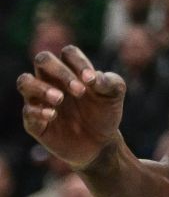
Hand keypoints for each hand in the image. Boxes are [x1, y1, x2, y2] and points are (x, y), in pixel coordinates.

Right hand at [17, 46, 125, 169]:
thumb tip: (94, 77)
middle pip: (43, 59)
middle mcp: (52, 81)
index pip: (68, 53)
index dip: (79, 62)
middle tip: (79, 91)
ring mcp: (40, 100)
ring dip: (41, 88)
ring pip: (25, 81)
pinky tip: (53, 115)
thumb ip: (111, 82)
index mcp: (72, 70)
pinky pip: (27, 111)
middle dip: (59, 71)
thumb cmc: (105, 112)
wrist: (100, 143)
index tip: (91, 80)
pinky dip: (39, 111)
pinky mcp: (35, 121)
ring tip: (60, 99)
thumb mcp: (115, 96)